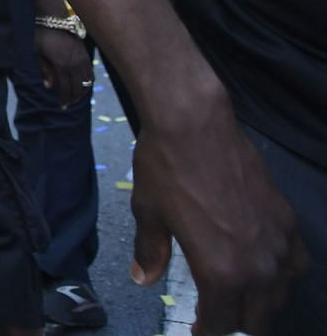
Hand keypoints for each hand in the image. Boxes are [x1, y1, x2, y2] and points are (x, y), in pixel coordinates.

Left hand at [34, 25, 93, 107]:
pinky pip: (90, 73)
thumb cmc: (43, 36)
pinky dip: (87, 82)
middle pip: (77, 87)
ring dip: (81, 92)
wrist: (56, 19)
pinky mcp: (86, 55)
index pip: (65, 88)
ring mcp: (82, 60)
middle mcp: (74, 64)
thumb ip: (45, 71)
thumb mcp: (39, 53)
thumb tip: (49, 87)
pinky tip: (82, 85)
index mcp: (61, 65)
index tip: (62, 106)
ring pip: (86, 82)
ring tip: (75, 97)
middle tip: (68, 104)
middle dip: (72, 98)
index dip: (64, 98)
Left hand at [130, 92, 303, 332]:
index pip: (222, 324)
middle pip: (258, 319)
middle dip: (236, 321)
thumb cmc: (165, 170)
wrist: (195, 126)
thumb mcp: (149, 215)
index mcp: (221, 274)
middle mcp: (258, 267)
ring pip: (281, 295)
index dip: (207, 331)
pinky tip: (267, 268)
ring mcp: (278, 244)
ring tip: (239, 294)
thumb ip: (151, 253)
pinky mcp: (288, 221)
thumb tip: (144, 279)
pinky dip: (285, 273)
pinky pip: (297, 263)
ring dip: (262, 301)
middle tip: (217, 313)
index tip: (198, 329)